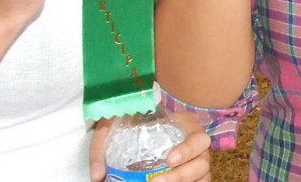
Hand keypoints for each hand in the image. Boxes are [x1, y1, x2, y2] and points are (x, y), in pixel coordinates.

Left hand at [88, 112, 212, 180]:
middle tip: (157, 181)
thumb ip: (101, 146)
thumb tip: (97, 175)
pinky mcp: (193, 176)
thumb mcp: (114, 126)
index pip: (199, 137)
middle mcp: (197, 146)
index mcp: (186, 126)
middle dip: (183, 174)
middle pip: (203, 162)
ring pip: (203, 176)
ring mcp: (197, 162)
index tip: (168, 160)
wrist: (135, 133)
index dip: (188, 150)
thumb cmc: (131, 124)